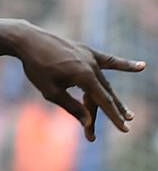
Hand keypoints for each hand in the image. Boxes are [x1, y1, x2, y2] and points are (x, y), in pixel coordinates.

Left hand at [15, 27, 144, 140]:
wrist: (29, 41)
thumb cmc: (37, 68)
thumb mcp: (51, 92)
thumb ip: (71, 106)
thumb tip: (88, 122)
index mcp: (83, 76)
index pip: (103, 101)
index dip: (114, 117)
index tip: (125, 129)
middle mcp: (91, 65)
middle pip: (104, 94)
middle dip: (112, 112)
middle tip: (126, 126)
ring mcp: (91, 57)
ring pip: (104, 82)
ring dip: (112, 98)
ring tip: (127, 113)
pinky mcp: (88, 51)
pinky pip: (109, 60)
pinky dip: (124, 65)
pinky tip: (141, 67)